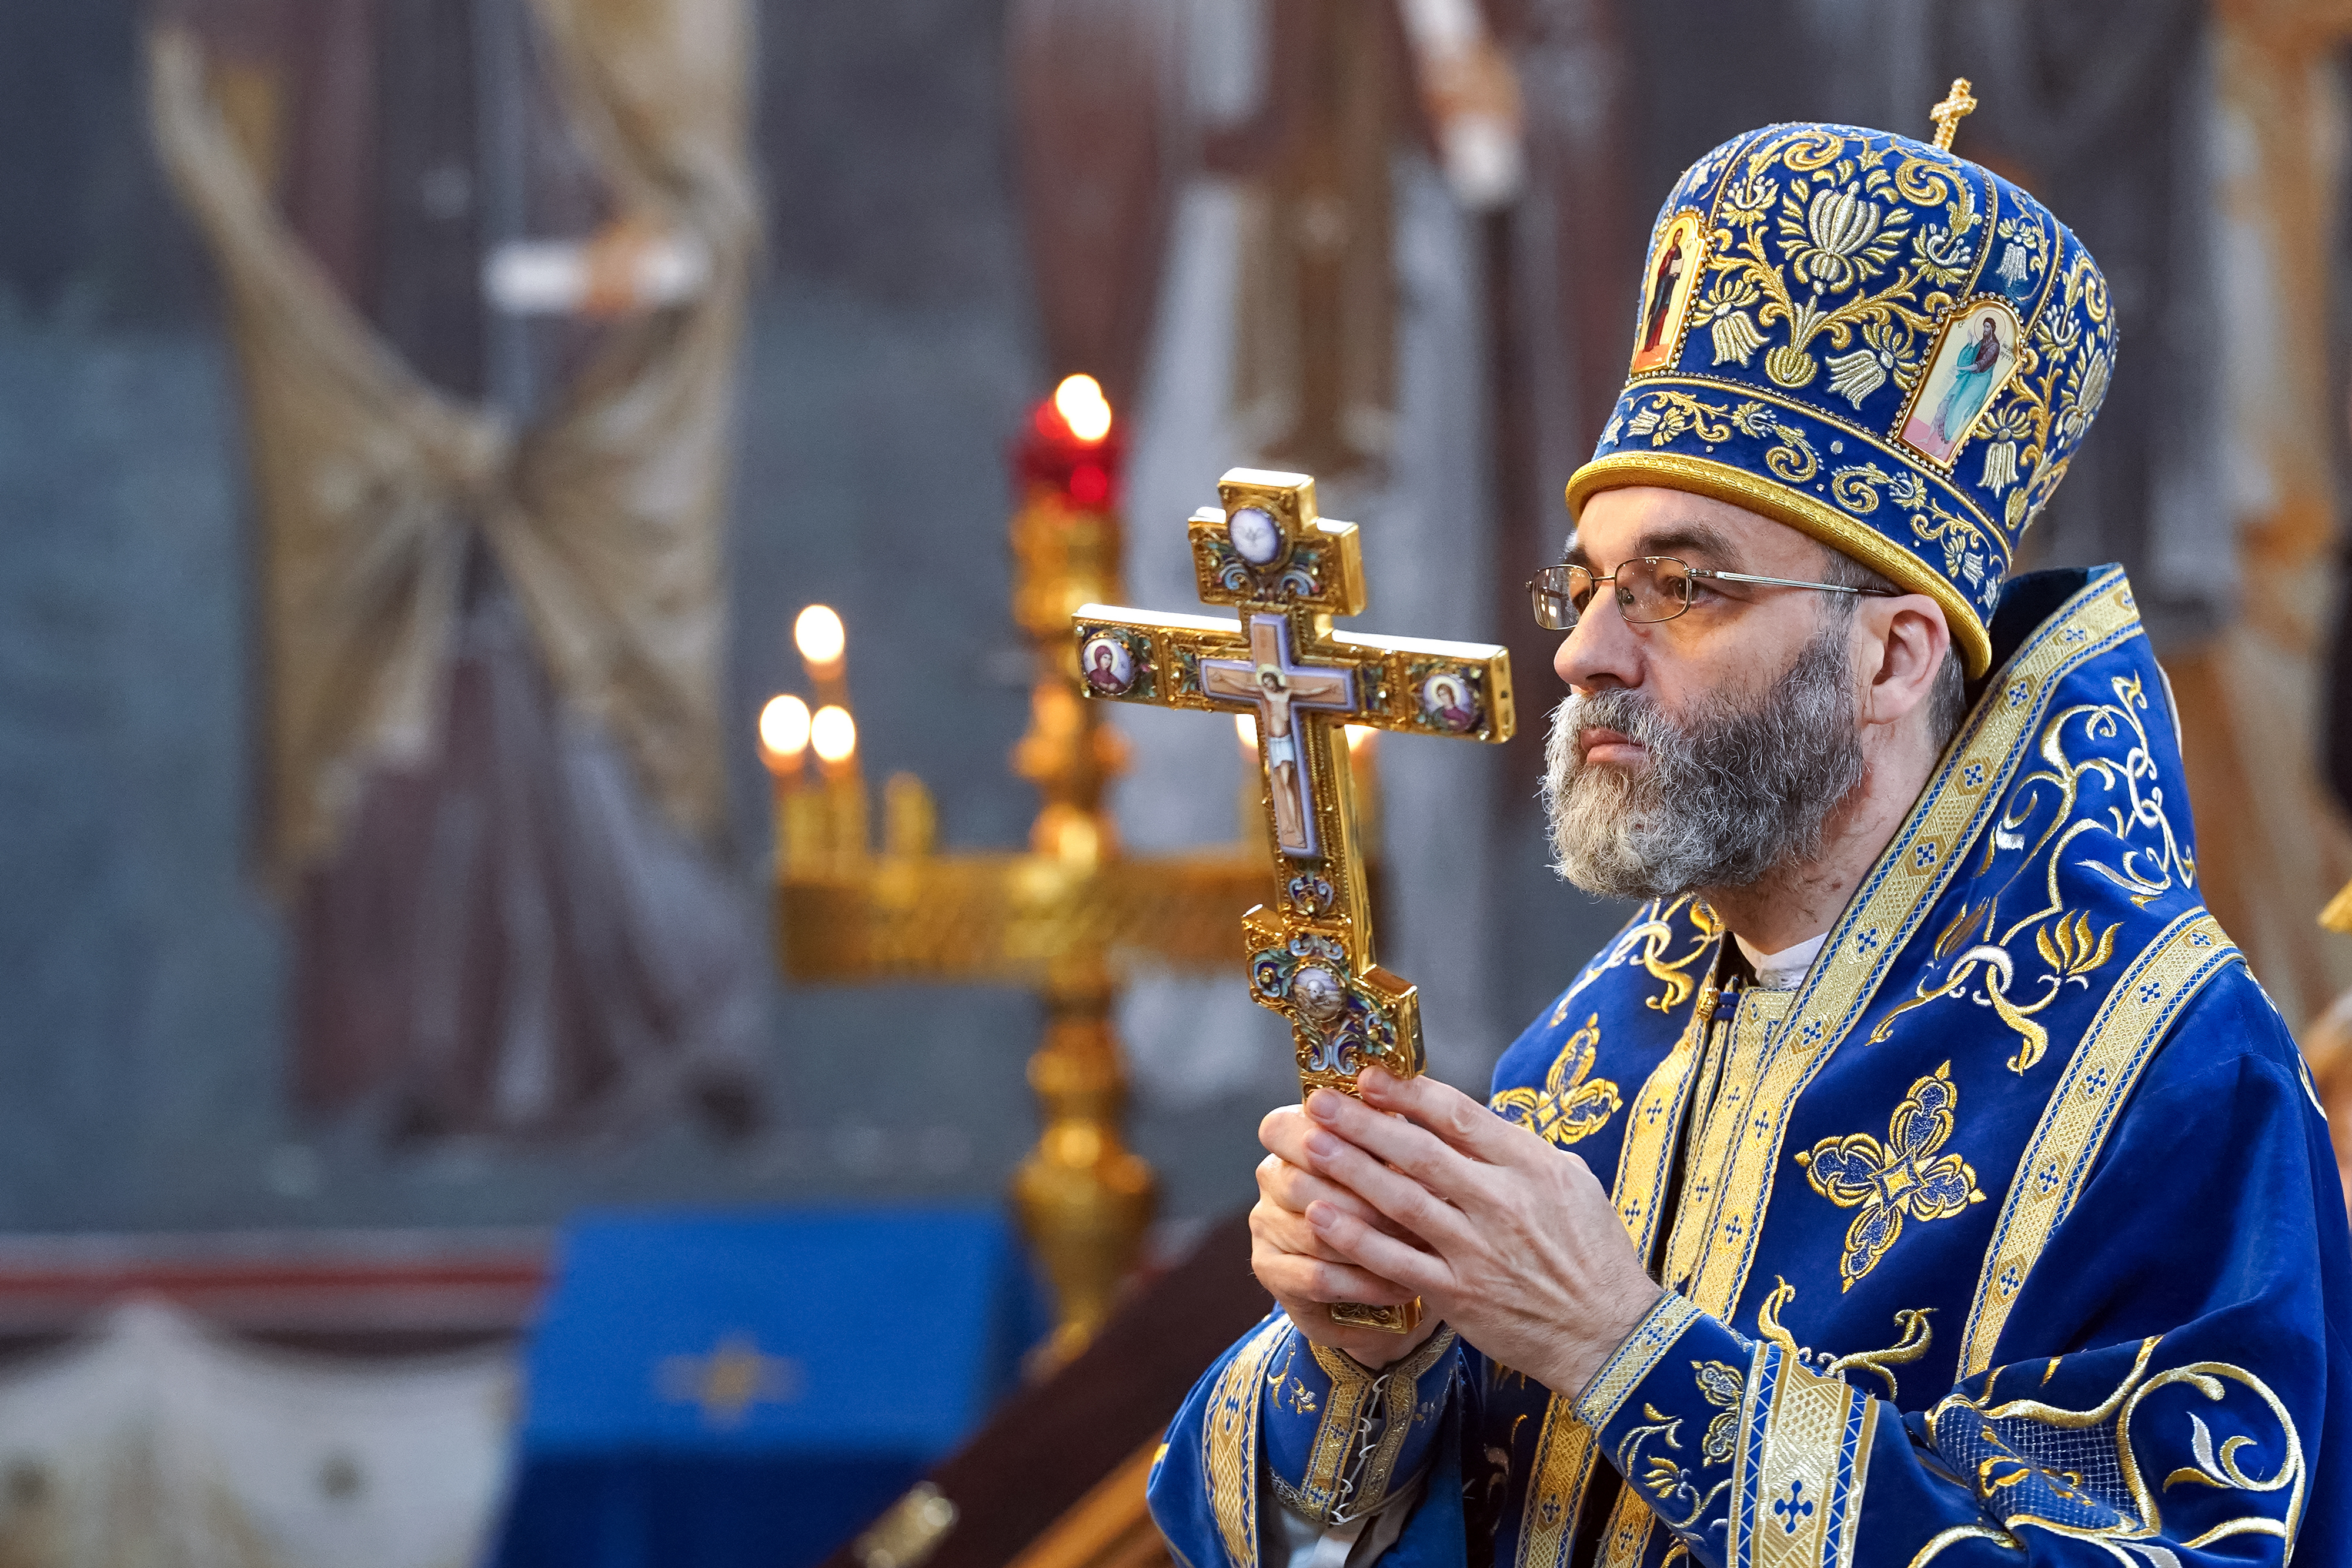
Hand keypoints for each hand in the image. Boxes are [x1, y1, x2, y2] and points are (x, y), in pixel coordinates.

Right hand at [1250, 1103, 1442, 1368]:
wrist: (1380, 1267)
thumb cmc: (1391, 1199)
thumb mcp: (1394, 1160)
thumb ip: (1392, 1135)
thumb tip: (1415, 1107)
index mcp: (1292, 1136)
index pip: (1281, 1129)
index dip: (1323, 1137)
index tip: (1377, 1147)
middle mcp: (1271, 1177)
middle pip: (1299, 1183)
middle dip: (1362, 1198)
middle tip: (1417, 1210)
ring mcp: (1266, 1226)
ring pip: (1313, 1233)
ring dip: (1370, 1242)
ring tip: (1419, 1248)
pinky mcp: (1271, 1272)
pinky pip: (1319, 1278)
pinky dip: (1365, 1282)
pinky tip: (1402, 1286)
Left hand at [1294, 1065, 1661, 1397]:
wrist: (1608, 1333)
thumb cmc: (1592, 1254)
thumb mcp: (1571, 1182)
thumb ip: (1517, 1151)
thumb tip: (1469, 1122)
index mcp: (1530, 1166)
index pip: (1459, 1115)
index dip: (1408, 1092)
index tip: (1369, 1076)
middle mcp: (1501, 1202)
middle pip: (1419, 1151)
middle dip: (1363, 1121)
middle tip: (1319, 1101)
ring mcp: (1476, 1250)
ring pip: (1401, 1200)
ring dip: (1350, 1170)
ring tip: (1309, 1145)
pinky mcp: (1459, 1294)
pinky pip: (1396, 1261)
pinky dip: (1356, 1238)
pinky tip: (1321, 1215)